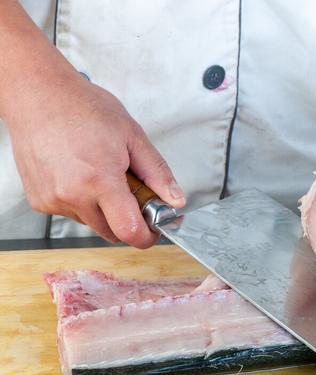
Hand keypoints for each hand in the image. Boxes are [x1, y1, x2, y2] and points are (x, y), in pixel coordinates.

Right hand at [6, 74, 185, 247]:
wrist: (38, 96)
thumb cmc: (83, 108)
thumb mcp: (132, 136)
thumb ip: (157, 173)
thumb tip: (175, 199)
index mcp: (99, 180)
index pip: (129, 231)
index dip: (147, 236)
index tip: (155, 229)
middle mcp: (72, 195)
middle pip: (112, 232)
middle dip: (128, 218)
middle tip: (131, 189)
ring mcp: (52, 200)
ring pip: (92, 223)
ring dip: (104, 209)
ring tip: (101, 173)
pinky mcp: (39, 201)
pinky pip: (71, 213)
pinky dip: (83, 201)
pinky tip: (80, 173)